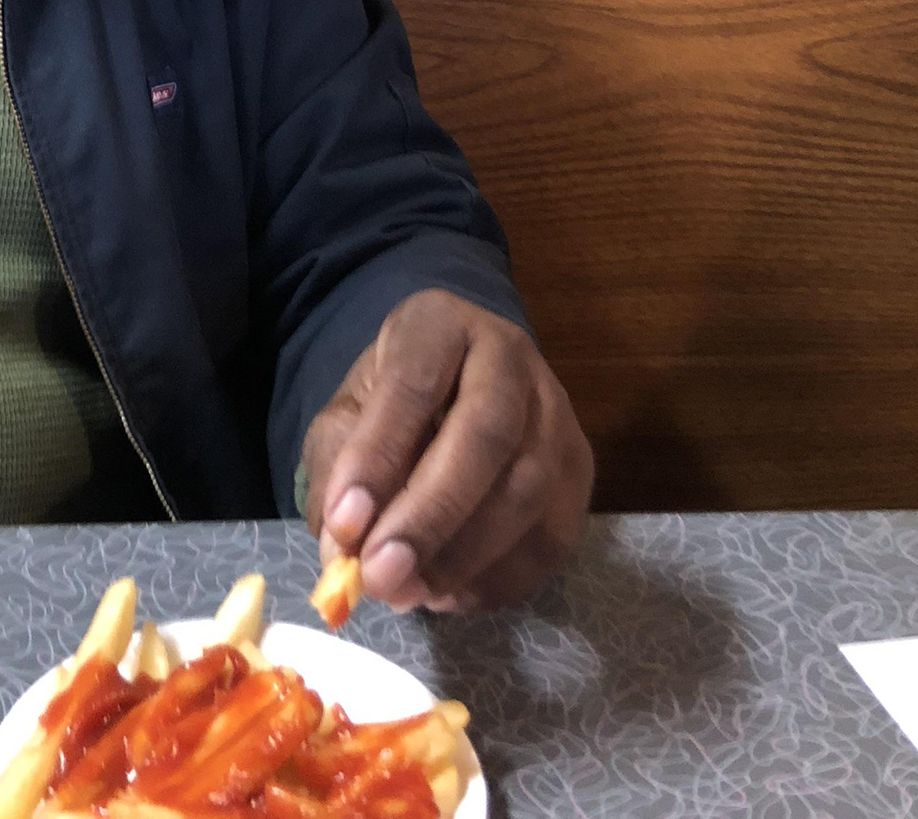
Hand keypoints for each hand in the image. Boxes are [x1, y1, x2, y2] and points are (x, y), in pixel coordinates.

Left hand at [301, 291, 591, 614]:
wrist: (455, 390)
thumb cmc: (393, 407)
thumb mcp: (346, 417)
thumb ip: (337, 474)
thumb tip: (344, 549)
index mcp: (440, 324)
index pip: (413, 383)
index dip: (378, 457)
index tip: (344, 524)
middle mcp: (509, 357)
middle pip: (486, 434)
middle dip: (431, 515)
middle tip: (380, 576)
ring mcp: (557, 412)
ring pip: (527, 489)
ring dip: (462, 557)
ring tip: (407, 593)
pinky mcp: (580, 471)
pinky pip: (551, 537)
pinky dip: (497, 580)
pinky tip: (448, 594)